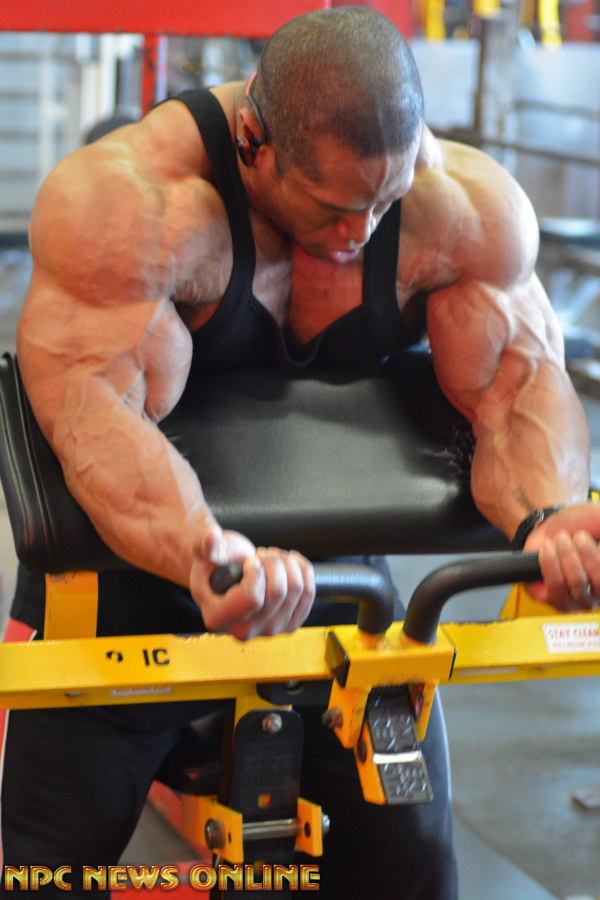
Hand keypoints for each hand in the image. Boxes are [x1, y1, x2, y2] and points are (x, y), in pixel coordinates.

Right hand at [189, 524, 315, 639]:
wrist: (227, 573)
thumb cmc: (215, 564)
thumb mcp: (206, 552)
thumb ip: (207, 546)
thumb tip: (210, 536)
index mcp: (219, 618)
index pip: (252, 599)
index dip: (256, 572)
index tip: (250, 561)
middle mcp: (244, 631)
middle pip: (278, 593)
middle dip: (273, 563)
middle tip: (261, 554)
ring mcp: (269, 630)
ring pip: (297, 591)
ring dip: (288, 564)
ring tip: (273, 557)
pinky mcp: (288, 624)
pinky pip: (308, 595)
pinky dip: (304, 571)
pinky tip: (291, 563)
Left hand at [523, 503, 599, 609]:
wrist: (550, 528)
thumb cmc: (581, 527)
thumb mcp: (598, 520)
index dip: (598, 554)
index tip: (593, 538)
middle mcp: (599, 593)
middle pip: (599, 581)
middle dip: (587, 554)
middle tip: (579, 536)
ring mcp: (578, 600)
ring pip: (577, 582)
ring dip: (568, 555)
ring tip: (561, 538)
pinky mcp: (555, 599)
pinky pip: (556, 585)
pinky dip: (551, 563)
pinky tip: (547, 548)